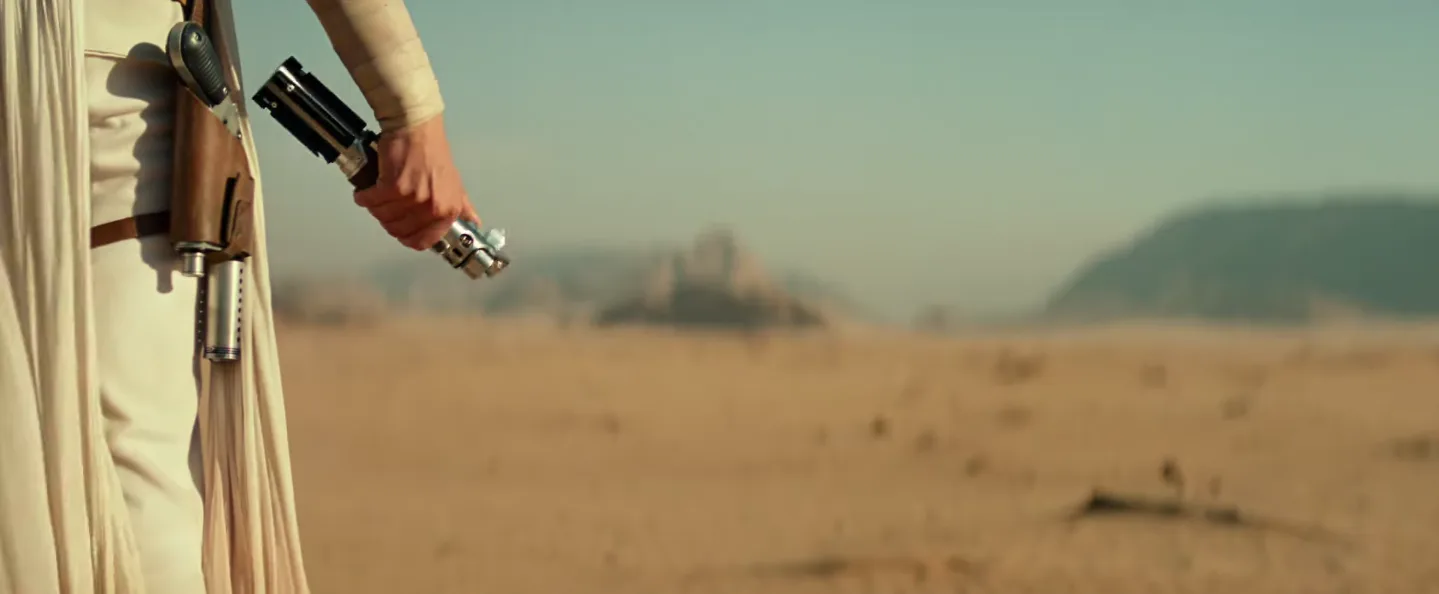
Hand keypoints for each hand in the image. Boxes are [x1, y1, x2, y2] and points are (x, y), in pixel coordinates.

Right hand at [354, 114, 480, 249]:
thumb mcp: (455, 183)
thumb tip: (473, 222)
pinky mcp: (393, 187)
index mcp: (448, 211)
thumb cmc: (432, 151)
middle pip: (398, 230)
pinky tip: (369, 187)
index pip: (422, 241)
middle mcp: (433, 208)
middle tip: (386, 204)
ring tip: (379, 192)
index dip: (406, 236)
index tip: (399, 229)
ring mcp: (413, 198)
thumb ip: (462, 206)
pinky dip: (365, 195)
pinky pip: (371, 201)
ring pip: (382, 216)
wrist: (416, 126)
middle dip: (387, 219)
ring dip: (375, 206)